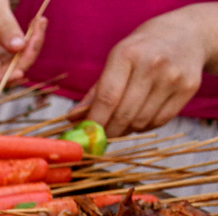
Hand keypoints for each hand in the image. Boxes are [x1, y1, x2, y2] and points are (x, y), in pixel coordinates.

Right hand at [0, 0, 44, 89]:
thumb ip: (4, 25)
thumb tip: (20, 48)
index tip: (21, 71)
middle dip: (22, 60)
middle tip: (38, 32)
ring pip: (11, 68)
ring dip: (30, 52)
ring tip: (40, 23)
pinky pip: (15, 57)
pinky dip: (29, 45)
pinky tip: (37, 25)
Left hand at [75, 5, 217, 136]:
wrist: (185, 34)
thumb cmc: (142, 50)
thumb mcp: (116, 60)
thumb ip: (95, 92)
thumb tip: (73, 120)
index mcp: (127, 55)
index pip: (107, 98)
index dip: (94, 122)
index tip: (86, 135)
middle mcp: (152, 64)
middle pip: (123, 114)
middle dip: (108, 131)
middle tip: (102, 136)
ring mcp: (173, 76)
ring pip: (141, 122)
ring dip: (126, 130)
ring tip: (122, 122)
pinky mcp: (188, 88)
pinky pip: (160, 121)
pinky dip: (145, 127)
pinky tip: (141, 118)